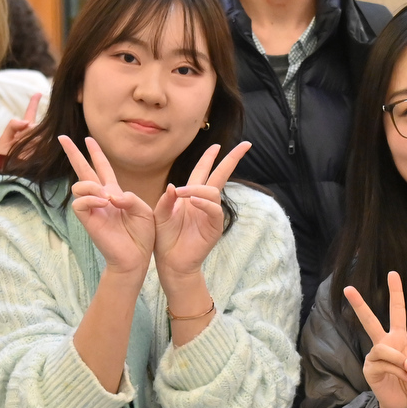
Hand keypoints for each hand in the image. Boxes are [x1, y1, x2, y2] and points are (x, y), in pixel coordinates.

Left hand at [0, 90, 43, 156]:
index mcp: (24, 128)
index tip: (39, 92)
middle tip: (17, 142)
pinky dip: (30, 148)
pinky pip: (39, 144)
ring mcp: (39, 142)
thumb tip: (28, 122)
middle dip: (25, 133)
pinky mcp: (43, 151)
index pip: (30, 112)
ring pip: (37, 135)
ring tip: (20, 151)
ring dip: (26, 141)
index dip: (34, 102)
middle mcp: (34, 134)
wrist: (6, 170)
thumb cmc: (4, 154)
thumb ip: (13, 125)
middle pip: (34, 125)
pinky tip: (26, 154)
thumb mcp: (4, 137)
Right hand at [60, 135, 153, 276]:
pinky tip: (103, 203)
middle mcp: (101, 198)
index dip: (96, 154)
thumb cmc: (142, 235)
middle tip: (62, 137)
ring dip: (91, 185)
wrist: (136, 257)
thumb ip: (129, 197)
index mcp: (115, 194)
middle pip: (83, 171)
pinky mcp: (88, 220)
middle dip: (73, 154)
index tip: (88, 139)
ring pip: (79, 186)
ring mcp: (93, 209)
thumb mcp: (143, 210)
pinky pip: (79, 203)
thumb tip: (111, 196)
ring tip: (105, 196)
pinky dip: (90, 199)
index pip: (102, 169)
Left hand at [154, 141, 250, 279]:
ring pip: (213, 192)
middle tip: (246, 145)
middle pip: (221, 175)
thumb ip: (166, 201)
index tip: (218, 145)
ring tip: (182, 195)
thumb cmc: (164, 239)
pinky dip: (204, 203)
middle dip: (232, 159)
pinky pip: (214, 210)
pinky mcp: (214, 227)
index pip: (203, 172)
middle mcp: (203, 202)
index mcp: (190, 196)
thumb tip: (173, 186)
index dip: (209, 158)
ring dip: (197, 189)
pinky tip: (193, 201)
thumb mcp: (159, 215)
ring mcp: (211, 214)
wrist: (170, 262)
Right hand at [343, 271, 406, 407]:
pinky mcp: (369, 369)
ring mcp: (374, 356)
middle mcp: (383, 343)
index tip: (392, 274)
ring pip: (384, 349)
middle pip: (370, 320)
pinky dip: (396, 370)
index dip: (396, 293)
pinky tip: (402, 377)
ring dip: (398, 360)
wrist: (402, 402)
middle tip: (348, 288)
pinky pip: (382, 363)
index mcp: (398, 338)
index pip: (397, 311)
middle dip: (359, 304)